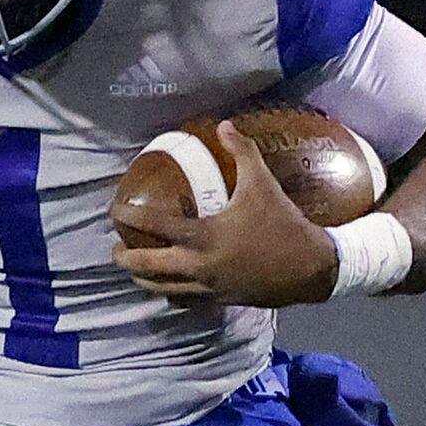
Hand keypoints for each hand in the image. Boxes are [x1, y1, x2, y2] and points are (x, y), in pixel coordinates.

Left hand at [112, 120, 341, 307]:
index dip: (130, 219)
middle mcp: (199, 266)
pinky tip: (165, 284)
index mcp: (204, 237)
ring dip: (143, 279)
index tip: (115, 211)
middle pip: (148, 268)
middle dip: (125, 258)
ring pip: (162, 289)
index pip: (155, 228)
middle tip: (115, 247)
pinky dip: (169, 292)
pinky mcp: (218, 301)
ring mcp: (207, 288)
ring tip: (134, 268)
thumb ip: (242, 152)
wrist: (311, 268)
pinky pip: (183, 300)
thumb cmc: (283, 223)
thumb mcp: (262, 182)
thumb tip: (223, 125)